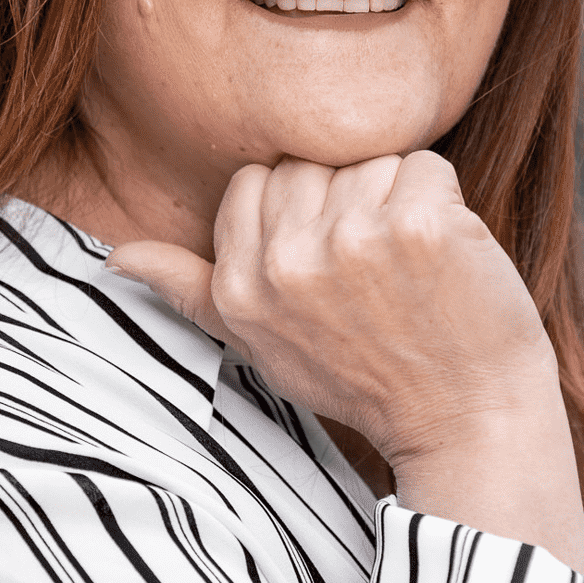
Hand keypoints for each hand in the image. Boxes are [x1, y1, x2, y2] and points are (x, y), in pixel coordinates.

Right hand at [103, 150, 558, 473]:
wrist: (466, 421)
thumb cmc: (366, 376)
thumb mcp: (261, 342)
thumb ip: (191, 289)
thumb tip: (117, 258)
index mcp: (240, 285)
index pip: (259, 181)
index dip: (305, 213)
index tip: (336, 269)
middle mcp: (286, 263)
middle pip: (313, 165)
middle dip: (351, 204)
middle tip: (379, 277)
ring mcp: (352, 242)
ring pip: (371, 161)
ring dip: (400, 203)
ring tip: (412, 272)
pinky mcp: (418, 227)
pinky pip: (427, 165)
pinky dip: (448, 202)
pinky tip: (448, 259)